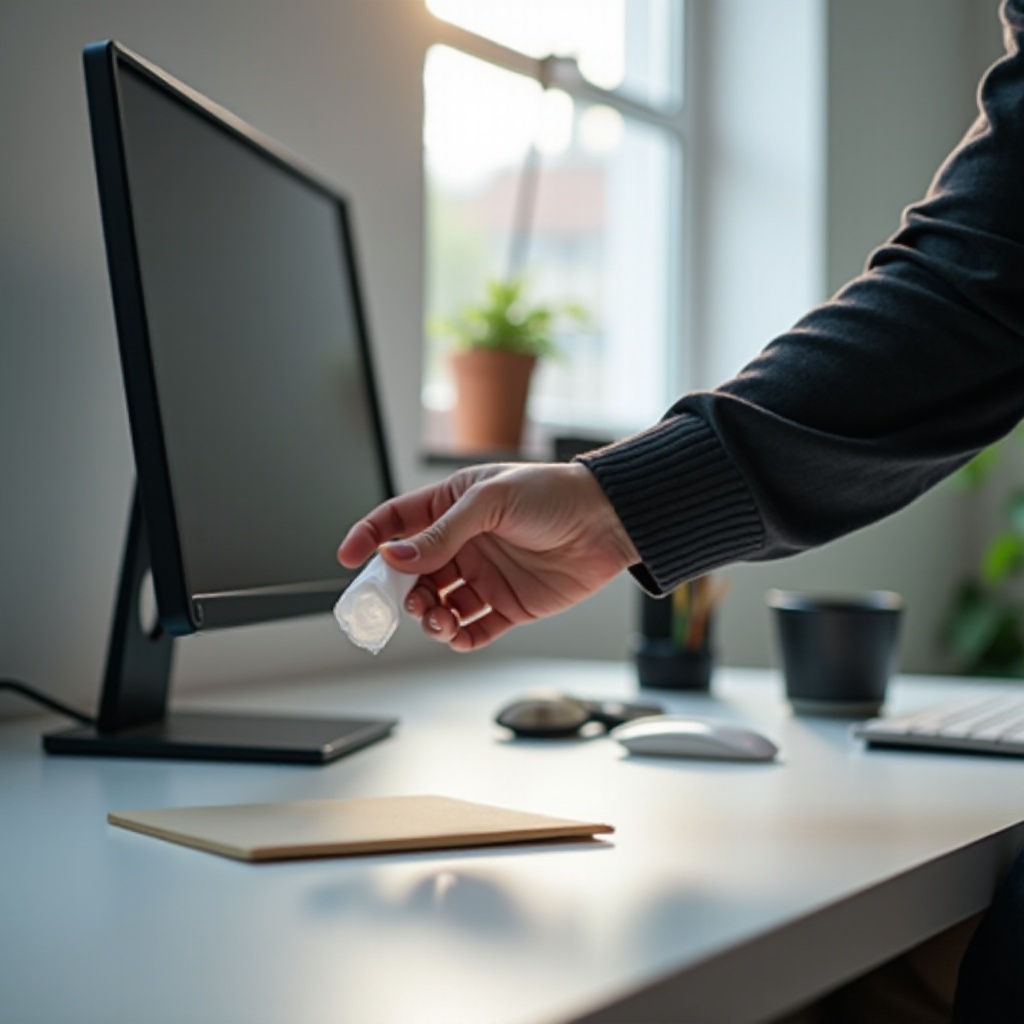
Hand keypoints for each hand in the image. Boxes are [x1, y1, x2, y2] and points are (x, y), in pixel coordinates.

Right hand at [337, 462, 639, 650]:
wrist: (609, 521)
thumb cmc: (554, 493)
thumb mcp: (491, 500)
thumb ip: (443, 532)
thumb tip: (397, 555)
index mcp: (452, 506)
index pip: (397, 521)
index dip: (369, 537)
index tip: (347, 558)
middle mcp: (463, 543)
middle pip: (412, 573)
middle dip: (401, 591)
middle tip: (406, 602)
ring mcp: (484, 575)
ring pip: (439, 604)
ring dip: (430, 617)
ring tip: (438, 619)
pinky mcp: (509, 605)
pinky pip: (475, 629)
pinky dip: (460, 638)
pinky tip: (458, 636)